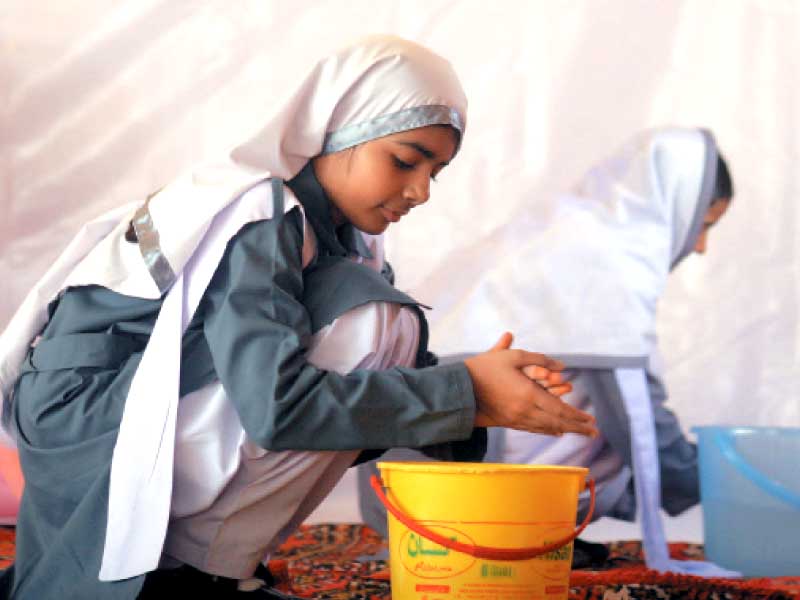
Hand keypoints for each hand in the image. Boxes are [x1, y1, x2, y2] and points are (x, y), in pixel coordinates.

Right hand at [463, 332, 597, 436]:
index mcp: (528, 394)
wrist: (460, 388)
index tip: (592, 420)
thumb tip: (562, 366)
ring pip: (546, 427)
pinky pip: (533, 428)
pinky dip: (547, 430)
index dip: (577, 416)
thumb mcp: (513, 356)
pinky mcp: (508, 422)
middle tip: (594, 432)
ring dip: (565, 430)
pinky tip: (555, 430)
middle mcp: (525, 411)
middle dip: (577, 427)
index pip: (559, 409)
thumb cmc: (486, 367)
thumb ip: (540, 359)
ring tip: (579, 432)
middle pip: (557, 422)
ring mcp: (516, 419)